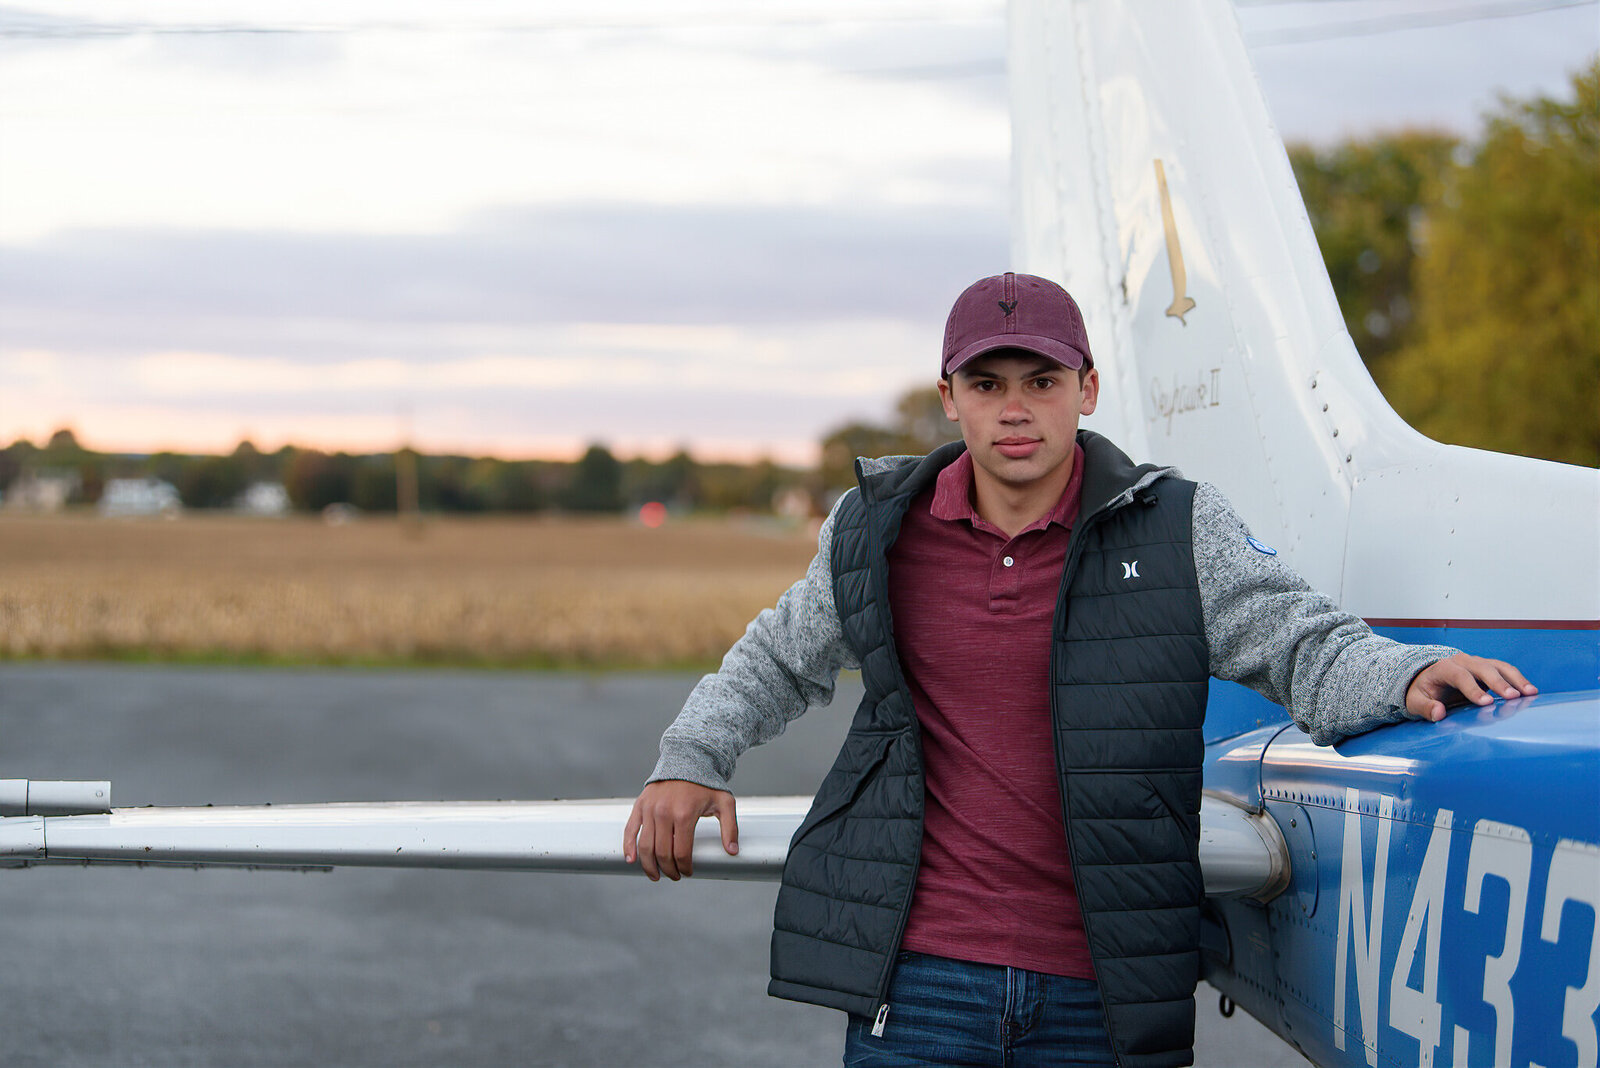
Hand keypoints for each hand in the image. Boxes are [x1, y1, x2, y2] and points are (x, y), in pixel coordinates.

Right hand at [622, 779, 737, 881]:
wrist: (687, 758)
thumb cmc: (706, 783)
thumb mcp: (724, 803)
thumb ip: (730, 828)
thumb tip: (732, 851)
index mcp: (684, 814)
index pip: (682, 852)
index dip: (685, 867)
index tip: (688, 872)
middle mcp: (664, 812)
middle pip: (662, 853)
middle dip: (669, 870)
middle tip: (674, 876)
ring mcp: (650, 809)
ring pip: (645, 846)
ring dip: (649, 865)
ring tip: (656, 875)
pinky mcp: (640, 805)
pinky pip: (630, 830)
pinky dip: (628, 847)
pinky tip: (631, 860)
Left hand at [1404, 653, 1537, 722]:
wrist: (1429, 679)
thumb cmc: (1423, 691)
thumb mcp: (1415, 701)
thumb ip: (1425, 707)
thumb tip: (1438, 713)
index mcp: (1444, 668)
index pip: (1460, 676)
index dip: (1473, 689)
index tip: (1486, 703)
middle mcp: (1463, 662)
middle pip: (1483, 668)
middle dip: (1499, 683)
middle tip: (1514, 697)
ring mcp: (1478, 664)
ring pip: (1499, 667)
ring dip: (1516, 679)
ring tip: (1531, 693)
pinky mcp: (1489, 669)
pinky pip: (1506, 672)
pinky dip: (1519, 680)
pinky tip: (1531, 692)